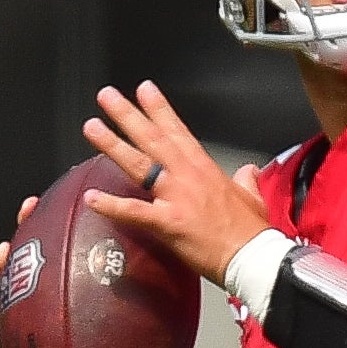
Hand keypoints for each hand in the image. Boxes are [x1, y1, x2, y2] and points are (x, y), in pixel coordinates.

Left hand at [81, 81, 272, 284]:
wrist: (255, 258)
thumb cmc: (253, 231)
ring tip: (91, 127)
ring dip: (113, 144)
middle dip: (127, 115)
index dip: (159, 109)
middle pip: (152, 138)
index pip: (178, 130)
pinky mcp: (169, 222)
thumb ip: (246, 180)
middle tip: (106, 96)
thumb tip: (248, 170)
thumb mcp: (253, 197)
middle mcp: (187, 176)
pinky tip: (91, 197)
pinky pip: (134, 212)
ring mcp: (176, 197)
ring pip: (139, 165)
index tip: (144, 89)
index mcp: (205, 168)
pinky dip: (112, 205)